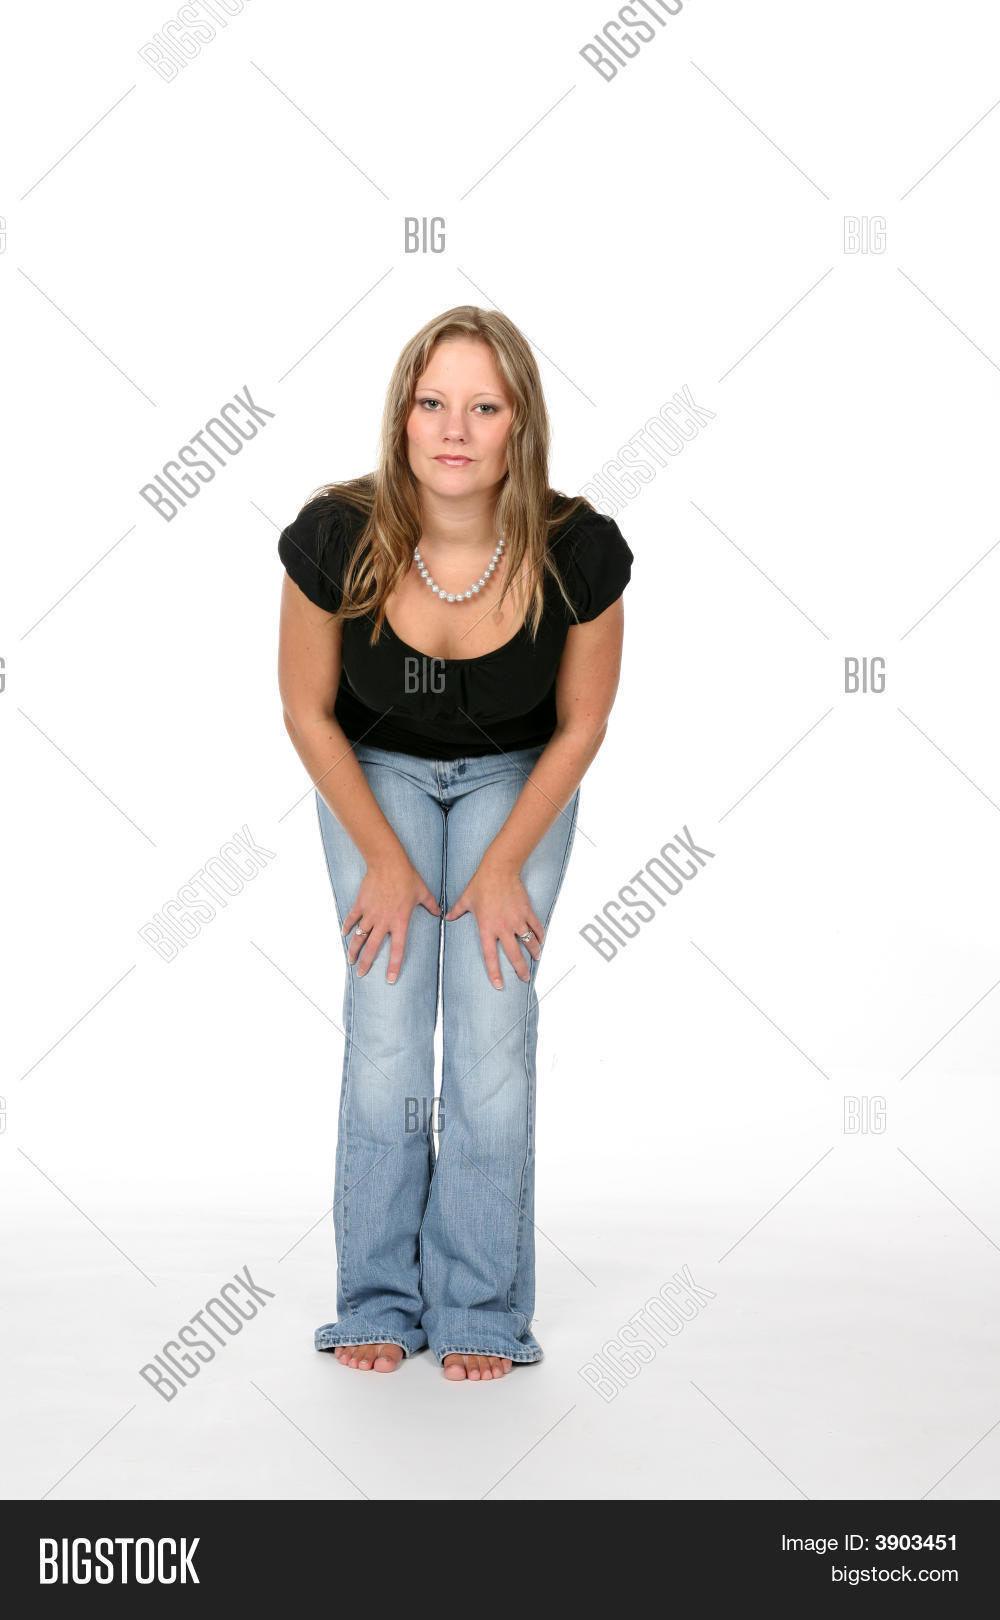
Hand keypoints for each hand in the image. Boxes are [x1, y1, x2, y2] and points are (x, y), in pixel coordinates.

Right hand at [342, 852, 440, 982]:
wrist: (388, 863)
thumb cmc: (407, 877)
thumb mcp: (423, 892)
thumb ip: (432, 905)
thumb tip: (440, 912)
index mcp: (400, 921)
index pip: (397, 949)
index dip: (394, 966)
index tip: (390, 979)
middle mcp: (383, 921)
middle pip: (373, 947)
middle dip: (366, 963)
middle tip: (361, 974)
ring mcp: (370, 913)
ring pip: (359, 936)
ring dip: (353, 950)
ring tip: (350, 960)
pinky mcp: (361, 904)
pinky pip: (352, 919)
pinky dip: (346, 927)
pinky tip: (344, 935)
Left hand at [445, 859, 544, 988]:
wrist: (499, 869)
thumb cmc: (481, 884)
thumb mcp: (466, 899)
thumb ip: (456, 911)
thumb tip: (447, 917)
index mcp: (487, 928)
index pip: (490, 955)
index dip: (495, 972)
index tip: (499, 985)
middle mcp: (503, 927)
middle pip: (514, 954)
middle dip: (520, 969)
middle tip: (525, 978)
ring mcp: (517, 919)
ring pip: (529, 942)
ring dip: (534, 953)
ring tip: (536, 959)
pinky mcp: (526, 911)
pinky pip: (536, 927)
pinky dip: (540, 936)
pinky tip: (541, 942)